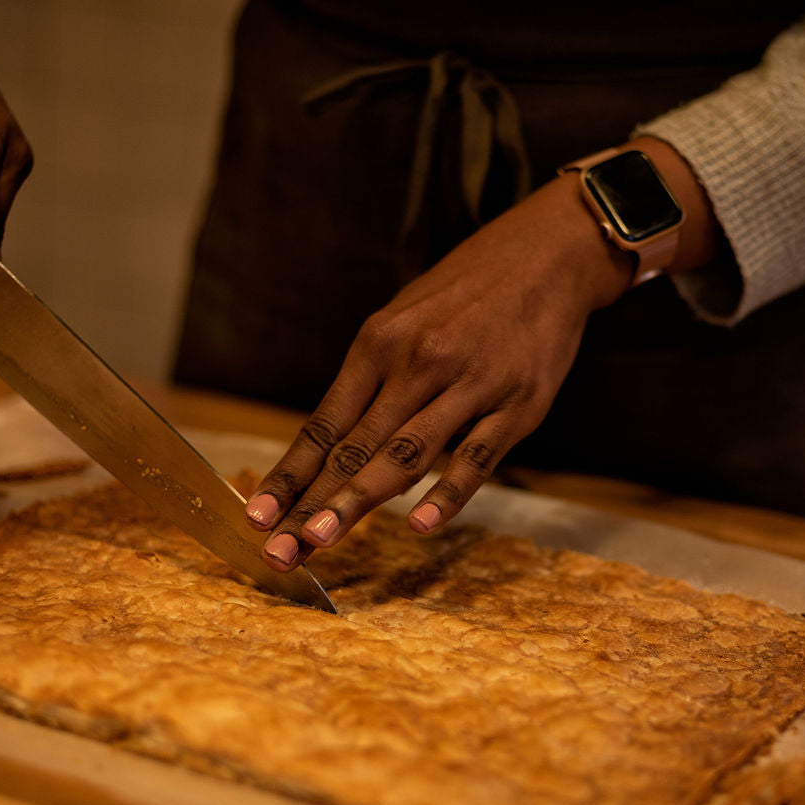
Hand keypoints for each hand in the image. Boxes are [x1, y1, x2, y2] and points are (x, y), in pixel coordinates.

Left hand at [246, 170, 636, 569]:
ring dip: (359, 501)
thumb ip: (372, 382)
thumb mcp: (404, 319)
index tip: (256, 516)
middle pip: (356, 447)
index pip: (325, 423)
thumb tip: (331, 449)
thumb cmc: (465, 293)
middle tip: (277, 549)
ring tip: (321, 539)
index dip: (290, 474)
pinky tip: (418, 524)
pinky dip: (447, 492)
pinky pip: (477, 457)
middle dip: (312, 502)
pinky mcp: (518, 406)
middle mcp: (419, 363)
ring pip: (407, 454)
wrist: (547, 255)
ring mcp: (470, 386)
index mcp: (380, 343)